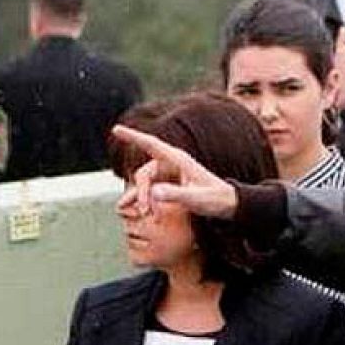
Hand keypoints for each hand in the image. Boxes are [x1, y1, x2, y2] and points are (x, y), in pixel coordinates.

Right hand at [112, 125, 239, 219]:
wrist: (228, 205)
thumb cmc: (215, 199)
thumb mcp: (196, 199)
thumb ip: (175, 195)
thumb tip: (152, 193)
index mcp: (178, 159)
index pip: (151, 144)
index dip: (133, 137)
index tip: (116, 129)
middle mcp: (171, 163)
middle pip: (144, 173)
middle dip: (141, 192)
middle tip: (146, 212)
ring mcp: (170, 173)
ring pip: (145, 183)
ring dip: (141, 198)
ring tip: (144, 215)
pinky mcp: (170, 184)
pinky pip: (150, 189)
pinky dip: (143, 199)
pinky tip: (133, 210)